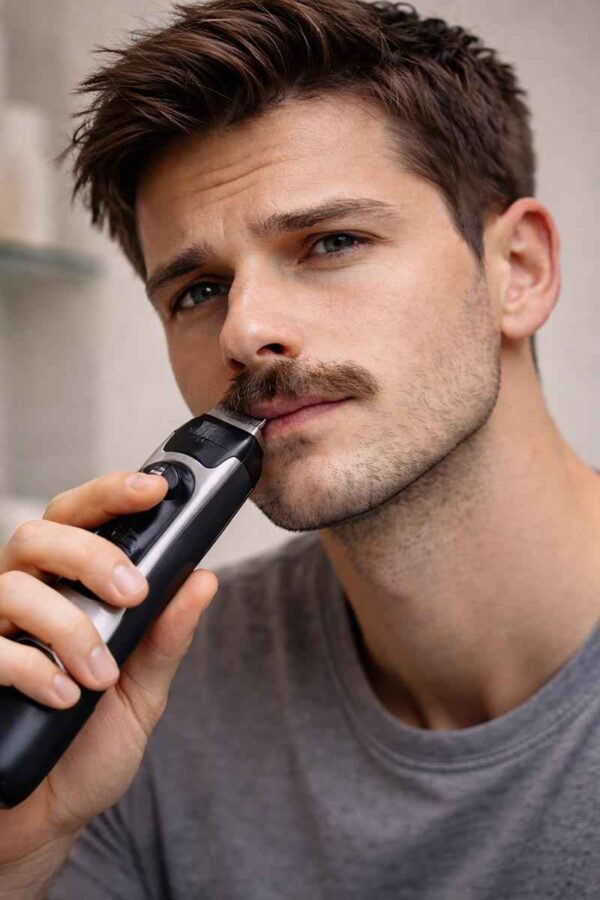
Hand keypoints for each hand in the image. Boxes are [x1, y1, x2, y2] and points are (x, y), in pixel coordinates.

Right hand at [0, 471, 217, 865]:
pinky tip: (64, 696)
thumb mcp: (144, 690)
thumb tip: (203, 580)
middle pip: (37, 533)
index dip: (112, 493)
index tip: (156, 489)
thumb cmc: (91, 745)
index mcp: (66, 588)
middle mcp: (25, 597)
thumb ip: (167, 636)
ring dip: (68, 625)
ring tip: (102, 673)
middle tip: (131, 593)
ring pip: (13, 585)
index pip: (80, 517)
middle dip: (89, 554)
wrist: (48, 815)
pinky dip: (32, 665)